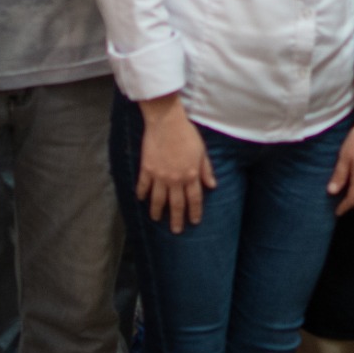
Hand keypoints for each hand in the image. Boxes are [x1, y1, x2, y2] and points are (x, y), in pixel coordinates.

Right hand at [136, 97, 216, 230]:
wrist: (166, 122)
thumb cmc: (187, 134)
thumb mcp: (202, 151)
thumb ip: (206, 170)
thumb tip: (212, 185)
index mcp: (191, 175)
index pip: (194, 200)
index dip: (194, 212)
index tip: (194, 222)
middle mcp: (176, 179)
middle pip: (176, 205)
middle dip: (177, 219)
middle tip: (176, 230)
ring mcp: (159, 176)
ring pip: (158, 200)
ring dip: (157, 211)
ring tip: (157, 219)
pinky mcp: (146, 169)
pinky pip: (143, 186)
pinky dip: (142, 194)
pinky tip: (141, 199)